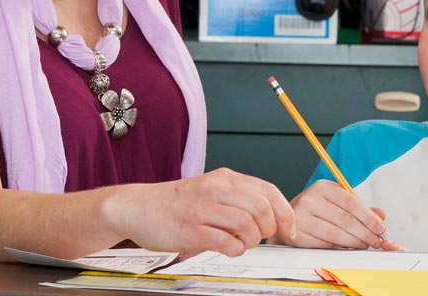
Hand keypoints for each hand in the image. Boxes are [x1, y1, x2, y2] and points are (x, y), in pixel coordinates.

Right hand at [111, 168, 295, 257]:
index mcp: (225, 178)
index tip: (288, 229)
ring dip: (251, 241)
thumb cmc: (177, 202)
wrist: (138, 207)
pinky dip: (235, 250)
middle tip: (260, 237)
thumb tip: (273, 215)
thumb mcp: (211, 188)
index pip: (268, 190)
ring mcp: (202, 209)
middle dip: (269, 229)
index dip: (285, 213)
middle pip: (262, 208)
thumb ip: (238, 197)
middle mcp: (215, 189)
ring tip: (241, 243)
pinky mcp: (190, 230)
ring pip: (246, 225)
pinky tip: (228, 248)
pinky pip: (225, 243)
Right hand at [274, 180, 399, 249]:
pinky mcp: (296, 233)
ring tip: (365, 245)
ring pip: (335, 233)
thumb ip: (358, 208)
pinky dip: (339, 247)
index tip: (380, 226)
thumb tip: (380, 214)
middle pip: (345, 219)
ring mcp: (301, 216)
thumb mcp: (335, 203)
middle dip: (365, 232)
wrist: (285, 221)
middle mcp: (310, 199)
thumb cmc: (314, 211)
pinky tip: (348, 247)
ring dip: (354, 242)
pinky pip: (324, 243)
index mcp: (322, 187)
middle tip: (376, 240)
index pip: (351, 202)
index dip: (368, 216)